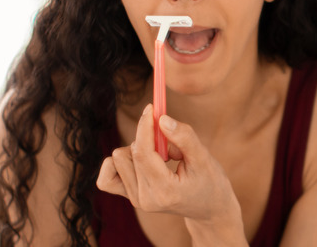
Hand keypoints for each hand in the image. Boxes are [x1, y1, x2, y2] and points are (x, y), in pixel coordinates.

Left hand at [96, 104, 244, 240]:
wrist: (209, 208)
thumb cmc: (210, 180)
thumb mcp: (204, 158)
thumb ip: (184, 137)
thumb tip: (161, 118)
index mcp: (164, 191)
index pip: (142, 153)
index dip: (144, 126)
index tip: (151, 107)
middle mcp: (145, 198)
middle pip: (129, 153)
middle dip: (148, 138)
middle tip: (172, 145)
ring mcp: (135, 199)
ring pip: (118, 159)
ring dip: (138, 149)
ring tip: (164, 158)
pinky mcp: (129, 197)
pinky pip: (107, 177)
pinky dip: (119, 163)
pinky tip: (139, 161)